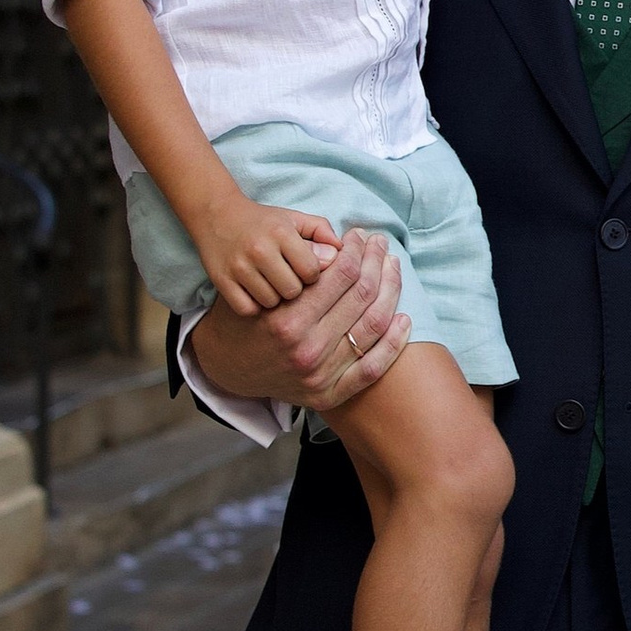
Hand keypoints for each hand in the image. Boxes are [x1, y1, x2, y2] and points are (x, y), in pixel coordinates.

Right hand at [190, 226, 409, 413]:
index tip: (360, 235)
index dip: (357, 248)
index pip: (340, 273)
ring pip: (373, 326)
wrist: (226, 365)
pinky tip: (404, 318)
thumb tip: (338, 247)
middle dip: (377, 262)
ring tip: (392, 267)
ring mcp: (319, 375)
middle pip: (361, 296)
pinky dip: (394, 343)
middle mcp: (306, 349)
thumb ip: (296, 266)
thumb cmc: (245, 315)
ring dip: (391, 291)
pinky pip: (373, 368)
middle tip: (380, 244)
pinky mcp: (328, 395)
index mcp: (287, 319)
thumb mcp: (259, 284)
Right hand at [195, 197, 338, 315]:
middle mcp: (259, 249)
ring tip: (271, 285)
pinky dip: (254, 306)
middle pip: (293, 291)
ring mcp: (238, 267)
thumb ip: (322, 232)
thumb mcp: (295, 219)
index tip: (305, 271)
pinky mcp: (221, 281)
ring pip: (271, 303)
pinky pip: (248, 309)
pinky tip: (255, 294)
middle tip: (288, 280)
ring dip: (275, 299)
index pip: (312, 271)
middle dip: (295, 290)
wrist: (216, 215)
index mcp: (281, 233)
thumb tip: (341, 254)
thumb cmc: (264, 222)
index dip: (313, 275)